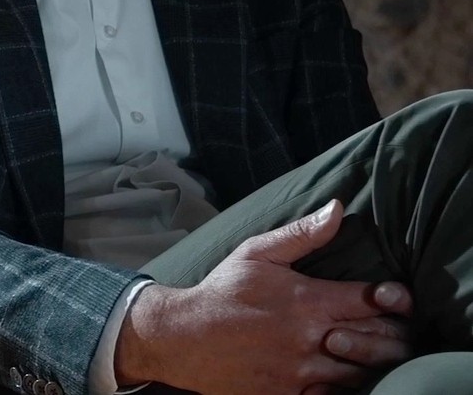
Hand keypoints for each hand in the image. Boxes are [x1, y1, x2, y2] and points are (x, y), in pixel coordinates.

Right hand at [116, 199, 412, 394]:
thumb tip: (336, 208)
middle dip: (392, 334)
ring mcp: (303, 375)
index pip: (370, 301)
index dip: (392, 298)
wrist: (188, 338)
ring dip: (374, 363)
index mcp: (308, 301)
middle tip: (397, 327)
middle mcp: (311, 340)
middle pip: (375, 342)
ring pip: (361, 375)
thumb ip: (302, 234)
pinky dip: (348, 387)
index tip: (394, 296)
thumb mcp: (258, 252)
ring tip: (378, 352)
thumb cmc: (225, 290)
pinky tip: (348, 374)